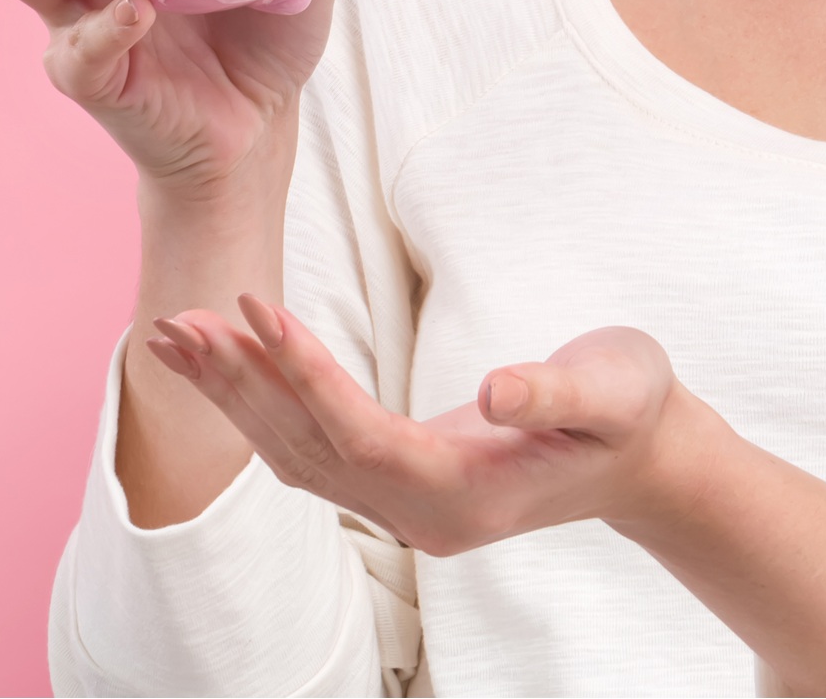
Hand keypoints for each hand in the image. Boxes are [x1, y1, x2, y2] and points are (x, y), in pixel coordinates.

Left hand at [147, 296, 700, 556]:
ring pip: (298, 455)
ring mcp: (406, 507)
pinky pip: (313, 448)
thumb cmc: (634, 412)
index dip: (302, 373)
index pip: (359, 436)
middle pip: (308, 451)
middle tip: (179, 319)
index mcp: (464, 497)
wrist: (650, 459)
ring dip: (236, 394)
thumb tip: (495, 391)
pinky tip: (226, 365)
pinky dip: (262, 404)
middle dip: (241, 384)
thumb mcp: (616, 390)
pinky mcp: (398, 483)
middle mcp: (421, 515)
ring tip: (175, 334)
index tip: (256, 309)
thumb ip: (556, 392)